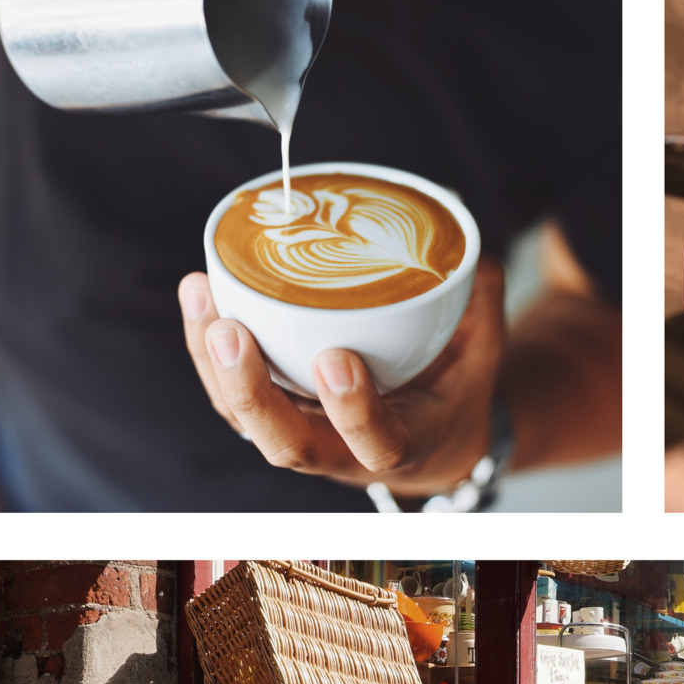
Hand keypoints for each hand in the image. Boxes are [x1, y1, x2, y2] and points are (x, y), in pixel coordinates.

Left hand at [178, 257, 504, 495]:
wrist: (432, 440)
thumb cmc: (454, 391)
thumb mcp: (482, 352)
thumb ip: (478, 297)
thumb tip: (462, 230)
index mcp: (402, 444)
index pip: (375, 442)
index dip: (353, 409)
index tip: (337, 359)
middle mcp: (342, 453)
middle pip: (286, 444)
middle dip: (250, 392)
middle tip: (232, 330)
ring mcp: (303, 436)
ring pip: (245, 419)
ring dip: (214, 363)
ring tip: (202, 293)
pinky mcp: (274, 415)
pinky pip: (230, 393)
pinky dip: (207, 346)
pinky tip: (200, 292)